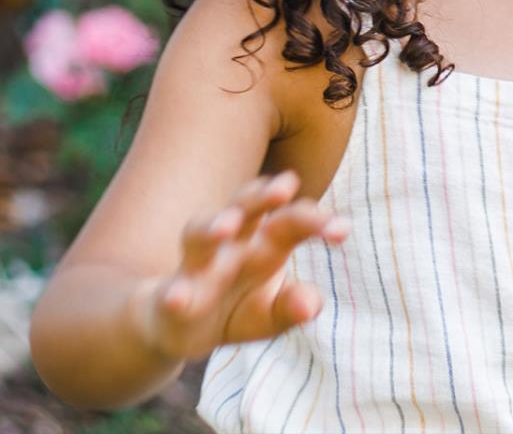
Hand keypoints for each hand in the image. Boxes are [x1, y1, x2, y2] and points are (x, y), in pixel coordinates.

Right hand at [135, 170, 349, 361]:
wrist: (177, 327)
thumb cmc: (234, 309)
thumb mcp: (270, 315)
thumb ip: (293, 308)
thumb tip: (312, 303)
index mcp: (263, 245)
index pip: (291, 221)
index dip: (316, 221)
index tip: (343, 230)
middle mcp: (229, 246)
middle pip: (245, 210)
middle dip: (263, 196)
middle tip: (286, 185)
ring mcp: (196, 268)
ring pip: (199, 236)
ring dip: (212, 226)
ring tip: (228, 224)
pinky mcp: (170, 299)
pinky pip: (170, 292)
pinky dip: (174, 294)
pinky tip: (178, 298)